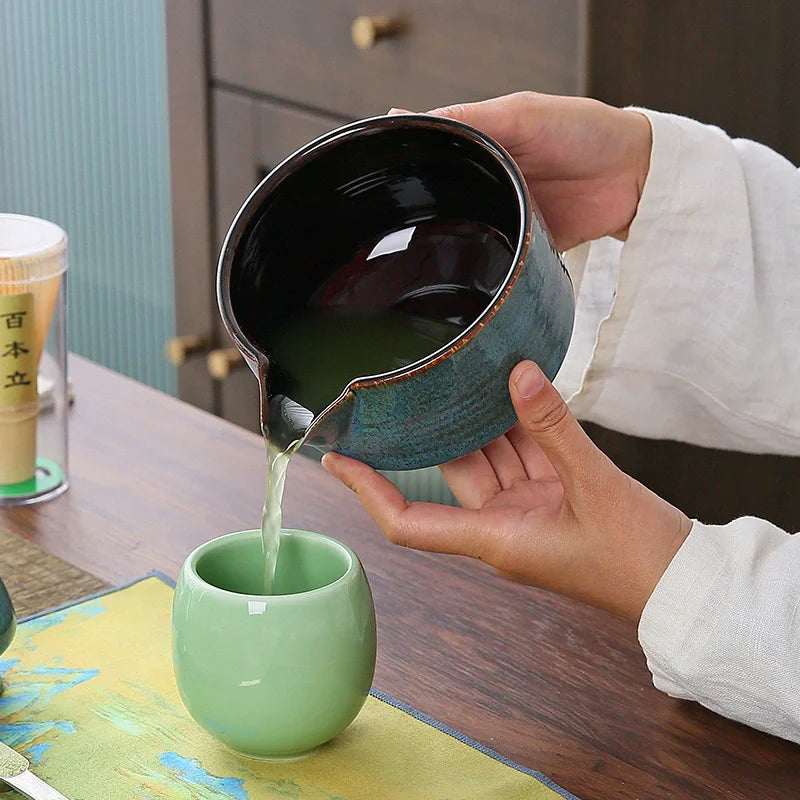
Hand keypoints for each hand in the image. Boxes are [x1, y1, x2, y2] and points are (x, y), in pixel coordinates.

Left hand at [322, 361, 691, 620]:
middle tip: (413, 380)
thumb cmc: (637, 556)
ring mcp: (528, 510)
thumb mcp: (594, 485)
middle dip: (437, 427)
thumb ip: (554, 426)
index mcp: (496, 539)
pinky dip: (518, 425)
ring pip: (489, 456)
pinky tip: (511, 389)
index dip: (369, 492)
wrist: (681, 582)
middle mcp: (502, 525)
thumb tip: (520, 373)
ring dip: (481, 418)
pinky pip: (523, 454)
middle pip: (452, 469)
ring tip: (462, 370)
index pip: (409, 521)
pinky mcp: (553, 497)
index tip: (338, 461)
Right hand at [392, 92, 651, 250]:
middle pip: (444, 201)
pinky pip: (498, 259)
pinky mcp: (526, 245)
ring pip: (466, 233)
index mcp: (483, 147)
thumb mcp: (521, 116)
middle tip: (397, 226)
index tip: (382, 183)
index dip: (409, 172)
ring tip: (426, 249)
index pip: (433, 159)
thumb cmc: (586, 132)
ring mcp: (507, 215)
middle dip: (423, 213)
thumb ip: (470, 120)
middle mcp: (490, 183)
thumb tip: (406, 116)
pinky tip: (467, 269)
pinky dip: (485, 264)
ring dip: (452, 240)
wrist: (637, 175)